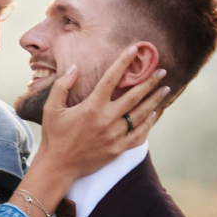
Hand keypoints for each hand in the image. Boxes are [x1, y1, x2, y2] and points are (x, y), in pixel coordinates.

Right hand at [23, 47, 170, 199]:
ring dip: (155, 101)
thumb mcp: (51, 109)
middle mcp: (106, 120)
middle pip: (134, 96)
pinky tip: (154, 114)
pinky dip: (148, 124)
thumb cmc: (54, 136)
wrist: (58, 166)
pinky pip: (139, 135)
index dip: (123, 62)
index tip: (134, 49)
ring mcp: (115, 136)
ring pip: (141, 115)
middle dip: (150, 82)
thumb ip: (62, 86)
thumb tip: (74, 67)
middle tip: (162, 71)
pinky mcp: (118, 149)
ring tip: (165, 89)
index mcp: (92, 107)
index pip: (111, 78)